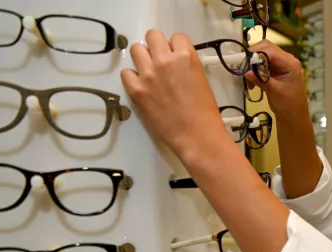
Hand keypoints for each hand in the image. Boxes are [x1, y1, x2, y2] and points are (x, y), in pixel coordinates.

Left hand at [120, 29, 228, 156]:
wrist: (197, 136)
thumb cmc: (205, 112)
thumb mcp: (201, 79)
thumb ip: (186, 65)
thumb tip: (174, 62)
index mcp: (186, 57)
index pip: (176, 36)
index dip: (176, 47)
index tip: (176, 57)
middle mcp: (165, 61)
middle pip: (152, 35)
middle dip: (156, 46)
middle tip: (160, 60)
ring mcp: (148, 74)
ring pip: (136, 49)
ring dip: (142, 58)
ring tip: (149, 71)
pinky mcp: (136, 90)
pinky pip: (126, 73)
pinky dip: (132, 77)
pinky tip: (142, 86)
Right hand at [245, 40, 308, 119]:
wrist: (294, 116)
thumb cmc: (288, 105)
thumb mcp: (275, 92)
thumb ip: (261, 80)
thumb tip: (247, 72)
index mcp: (289, 62)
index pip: (270, 50)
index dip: (255, 55)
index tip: (244, 65)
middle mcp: (285, 59)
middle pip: (265, 48)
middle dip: (252, 58)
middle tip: (243, 70)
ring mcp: (280, 64)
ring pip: (261, 55)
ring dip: (252, 65)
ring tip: (248, 81)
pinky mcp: (274, 70)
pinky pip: (261, 64)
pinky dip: (254, 71)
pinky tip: (251, 83)